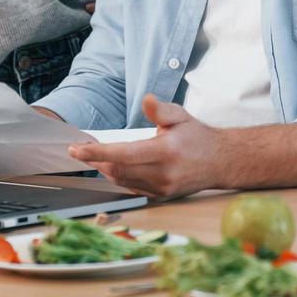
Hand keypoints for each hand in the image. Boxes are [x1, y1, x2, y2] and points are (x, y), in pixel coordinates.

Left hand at [66, 94, 224, 199]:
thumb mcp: (181, 116)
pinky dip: (117, 177)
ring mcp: (161, 188)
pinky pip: (131, 187)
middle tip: (79, 150)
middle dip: (94, 161)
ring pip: (122, 181)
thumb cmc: (197, 136)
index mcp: (166, 151)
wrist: (220, 162)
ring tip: (90, 157)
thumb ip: (161, 109)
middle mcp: (163, 174)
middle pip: (118, 170)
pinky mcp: (160, 196)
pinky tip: (109, 167)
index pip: (124, 154)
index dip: (97, 152)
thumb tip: (146, 100)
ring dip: (103, 169)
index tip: (77, 149)